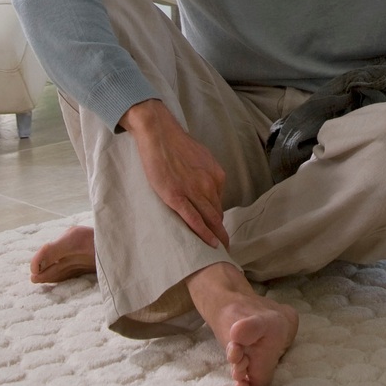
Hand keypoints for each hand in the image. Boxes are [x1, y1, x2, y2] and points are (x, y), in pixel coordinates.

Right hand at [121, 100, 229, 248]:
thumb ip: (206, 175)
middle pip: (217, 214)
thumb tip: (206, 190)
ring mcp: (193, 191)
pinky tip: (210, 243)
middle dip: (222, 233)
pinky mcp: (176, 196)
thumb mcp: (200, 159)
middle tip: (225, 248)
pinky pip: (194, 219)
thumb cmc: (177, 145)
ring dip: (216, 236)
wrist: (160, 134)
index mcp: (215, 175)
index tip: (222, 233)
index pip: (219, 203)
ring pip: (209, 219)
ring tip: (220, 251)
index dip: (220, 220)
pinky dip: (204, 233)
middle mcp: (209, 184)